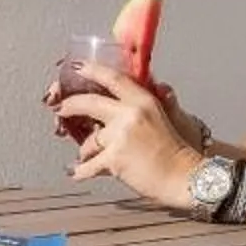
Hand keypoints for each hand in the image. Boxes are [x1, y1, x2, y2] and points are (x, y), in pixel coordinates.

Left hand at [53, 62, 201, 206]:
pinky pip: (87, 165)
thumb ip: (137, 109)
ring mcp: (121, 136)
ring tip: (88, 158)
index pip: (113, 78)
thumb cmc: (174, 152)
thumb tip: (120, 105)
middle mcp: (131, 114)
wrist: (184, 177)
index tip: (76, 68)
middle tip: (60, 109)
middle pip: (89, 102)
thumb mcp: (160, 119)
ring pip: (88, 140)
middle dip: (69, 106)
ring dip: (85, 151)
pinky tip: (75, 172)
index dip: (92, 70)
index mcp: (144, 101)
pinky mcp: (114, 158)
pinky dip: (80, 171)